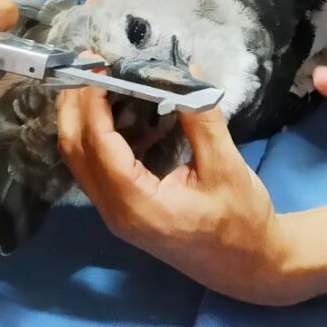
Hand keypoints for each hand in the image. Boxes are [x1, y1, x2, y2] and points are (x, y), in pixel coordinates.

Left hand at [57, 84, 288, 303]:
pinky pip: (98, 165)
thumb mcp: (226, 165)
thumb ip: (201, 118)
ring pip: (81, 158)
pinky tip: (120, 106)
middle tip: (88, 60)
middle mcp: (116, 211)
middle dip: (75, 103)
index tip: (99, 62)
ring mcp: (117, 213)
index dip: (93, 100)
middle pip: (75, 151)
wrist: (250, 267)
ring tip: (97, 75)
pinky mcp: (125, 208)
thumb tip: (184, 71)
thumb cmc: (242, 220)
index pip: (98, 145)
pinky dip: (99, 132)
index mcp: (137, 204)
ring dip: (83, 115)